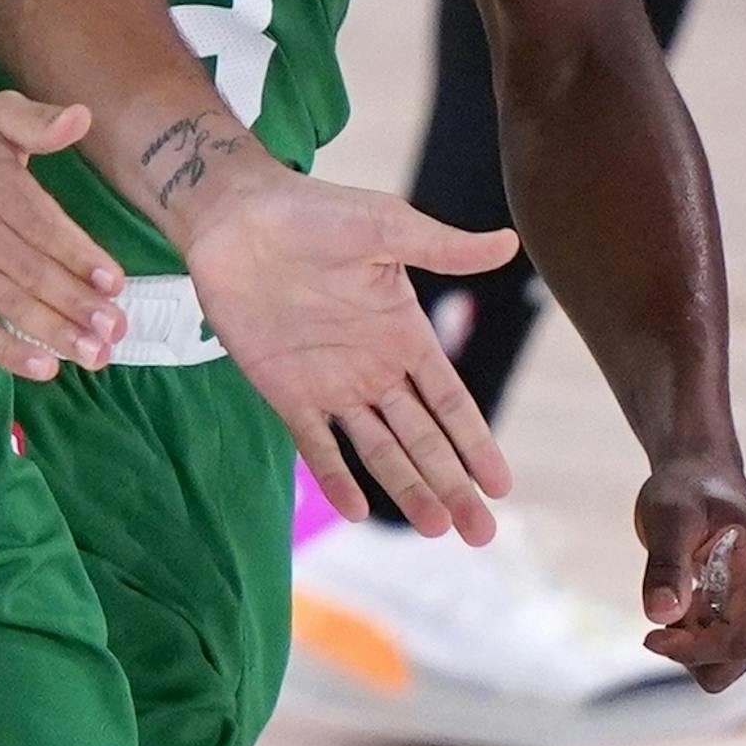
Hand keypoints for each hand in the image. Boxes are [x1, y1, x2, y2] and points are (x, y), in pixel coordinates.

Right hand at [0, 94, 129, 382]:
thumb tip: (80, 117)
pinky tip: (45, 368)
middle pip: (35, 275)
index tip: (115, 282)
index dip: (81, 257)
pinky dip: (10, 353)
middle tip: (117, 329)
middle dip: (79, 305)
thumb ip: (37, 121)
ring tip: (96, 355)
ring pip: (14, 307)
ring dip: (57, 333)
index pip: (45, 229)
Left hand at [184, 171, 515, 538]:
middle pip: (421, 438)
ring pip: (378, 449)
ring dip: (406, 488)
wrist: (236, 214)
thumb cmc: (314, 212)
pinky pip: (314, 443)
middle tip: (482, 533)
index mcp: (402, 333)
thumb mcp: (385, 227)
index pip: (449, 400)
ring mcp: (329, 384)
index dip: (474, 442)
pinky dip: (334, 476)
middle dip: (452, 483)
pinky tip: (356, 508)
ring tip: (436, 528)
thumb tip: (509, 242)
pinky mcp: (284, 390)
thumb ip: (442, 247)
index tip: (502, 485)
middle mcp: (372, 367)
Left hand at [634, 456, 745, 691]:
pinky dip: (701, 637)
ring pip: (729, 662)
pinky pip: (728, 651)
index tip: (649, 636)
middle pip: (733, 660)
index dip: (691, 650)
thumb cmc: (685, 490)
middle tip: (665, 599)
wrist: (702, 475)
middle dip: (691, 646)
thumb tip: (659, 614)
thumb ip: (665, 564)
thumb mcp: (668, 516)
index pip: (736, 641)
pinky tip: (691, 598)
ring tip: (681, 591)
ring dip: (695, 641)